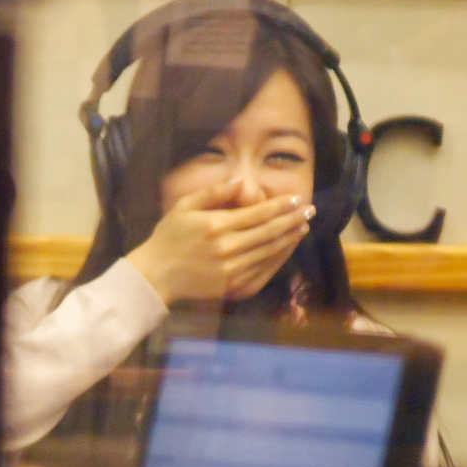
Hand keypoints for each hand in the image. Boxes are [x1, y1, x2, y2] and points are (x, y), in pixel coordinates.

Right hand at [126, 177, 314, 305]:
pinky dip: (277, 260)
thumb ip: (214, 193)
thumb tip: (241, 180)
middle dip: (292, 220)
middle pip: (268, 232)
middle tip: (310, 210)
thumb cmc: (169, 237)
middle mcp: (226, 248)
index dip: (281, 206)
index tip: (297, 199)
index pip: (258, 214)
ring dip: (289, 239)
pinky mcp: (231, 286)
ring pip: (269, 252)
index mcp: (216, 226)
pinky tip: (286, 249)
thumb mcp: (184, 206)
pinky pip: (262, 272)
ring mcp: (231, 270)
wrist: (156, 275)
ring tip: (303, 227)